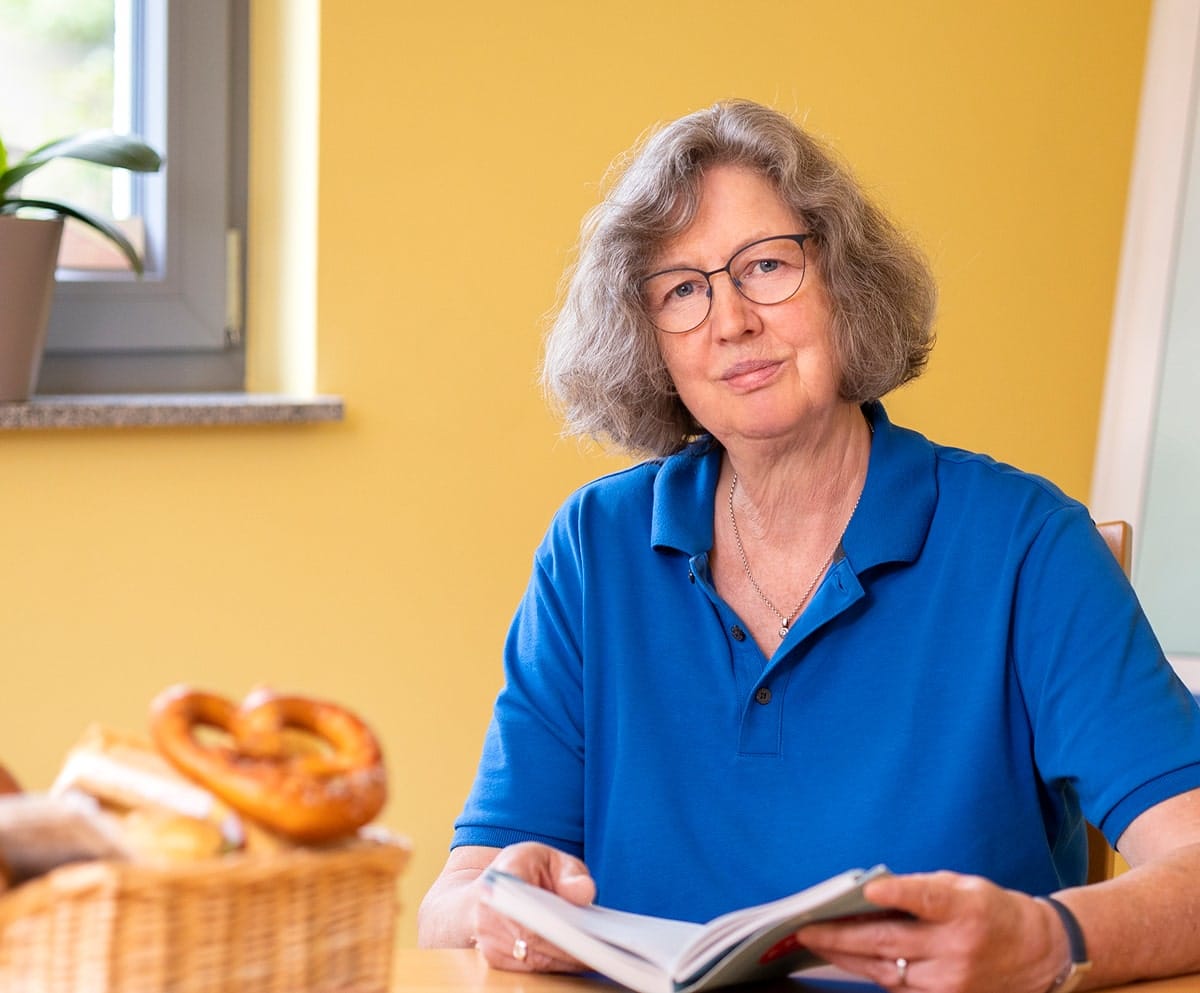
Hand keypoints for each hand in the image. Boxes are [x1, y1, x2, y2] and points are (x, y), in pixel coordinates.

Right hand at [473, 841, 596, 973]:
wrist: (490, 891)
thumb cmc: (525, 871)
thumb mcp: (550, 858)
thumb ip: (570, 872)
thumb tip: (583, 893)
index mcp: (501, 878)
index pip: (525, 905)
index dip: (553, 923)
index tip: (583, 932)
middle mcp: (487, 913)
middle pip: (534, 940)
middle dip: (571, 946)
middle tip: (606, 948)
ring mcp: (488, 941)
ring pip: (536, 960)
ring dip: (568, 959)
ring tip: (601, 953)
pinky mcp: (495, 961)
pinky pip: (533, 968)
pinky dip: (558, 964)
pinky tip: (582, 957)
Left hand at [795, 871, 1066, 992]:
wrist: (1040, 955)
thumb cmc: (992, 912)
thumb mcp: (964, 886)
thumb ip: (921, 890)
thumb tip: (869, 894)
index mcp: (965, 909)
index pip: (927, 899)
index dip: (898, 893)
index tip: (870, 890)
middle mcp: (958, 948)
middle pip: (890, 942)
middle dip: (841, 936)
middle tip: (806, 928)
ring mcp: (952, 982)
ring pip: (886, 970)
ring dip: (847, 957)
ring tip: (817, 943)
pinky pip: (898, 988)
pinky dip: (870, 972)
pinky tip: (847, 959)